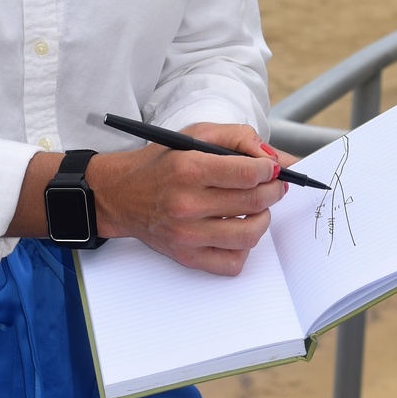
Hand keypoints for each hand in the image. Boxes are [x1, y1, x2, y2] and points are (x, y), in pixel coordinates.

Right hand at [92, 122, 284, 276]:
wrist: (121, 195)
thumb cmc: (160, 162)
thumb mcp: (194, 134)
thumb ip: (237, 137)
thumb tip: (275, 158)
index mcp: (188, 168)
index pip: (247, 174)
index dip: (269, 170)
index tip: (271, 169)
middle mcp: (187, 203)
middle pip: (253, 202)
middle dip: (274, 191)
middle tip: (274, 185)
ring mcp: (187, 235)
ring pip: (249, 235)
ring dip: (264, 219)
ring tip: (258, 208)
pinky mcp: (187, 257)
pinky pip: (233, 263)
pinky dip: (245, 248)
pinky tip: (238, 230)